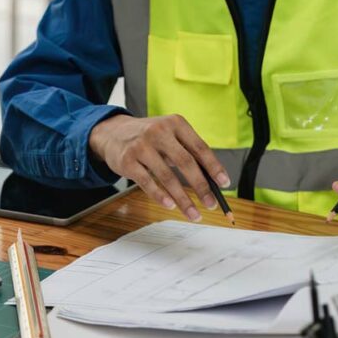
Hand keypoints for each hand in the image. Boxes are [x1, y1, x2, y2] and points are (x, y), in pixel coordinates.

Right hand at [89, 114, 230, 220]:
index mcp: (176, 123)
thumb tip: (211, 180)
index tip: (225, 184)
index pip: (200, 147)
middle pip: (186, 163)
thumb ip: (188, 152)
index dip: (214, 167)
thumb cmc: (149, 137)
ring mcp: (141, 146)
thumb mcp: (170, 135)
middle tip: (211, 204)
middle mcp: (159, 132)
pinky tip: (171, 206)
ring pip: (167, 177)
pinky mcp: (128, 161)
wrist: (112, 132)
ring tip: (193, 213)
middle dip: (201, 187)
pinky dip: (161, 196)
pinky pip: (148, 182)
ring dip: (183, 199)